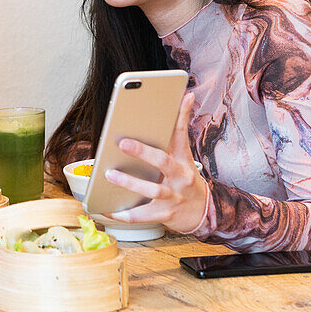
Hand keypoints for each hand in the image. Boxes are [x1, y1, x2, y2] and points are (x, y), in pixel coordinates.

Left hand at [103, 91, 207, 233]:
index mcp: (183, 159)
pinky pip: (143, 215)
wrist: (202, 213)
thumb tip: (185, 97)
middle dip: (143, 151)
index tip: (183, 97)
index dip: (182, 115)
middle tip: (122, 142)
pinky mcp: (165, 214)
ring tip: (109, 174)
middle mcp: (181, 177)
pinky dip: (125, 214)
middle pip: (163, 162)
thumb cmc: (185, 179)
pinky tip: (108, 210)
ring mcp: (174, 197)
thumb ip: (176, 133)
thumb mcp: (183, 157)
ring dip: (129, 182)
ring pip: (152, 189)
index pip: (182, 134)